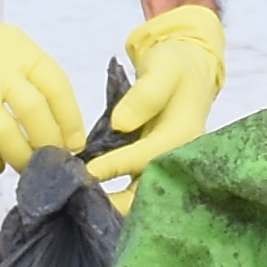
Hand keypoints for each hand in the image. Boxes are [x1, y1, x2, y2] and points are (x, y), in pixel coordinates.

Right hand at [0, 0, 77, 171]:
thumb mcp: (10, 44)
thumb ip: (32, 75)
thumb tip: (58, 120)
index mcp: (21, 52)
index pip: (57, 88)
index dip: (71, 120)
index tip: (75, 142)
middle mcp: (0, 72)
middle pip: (35, 114)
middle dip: (50, 143)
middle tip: (52, 160)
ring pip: (7, 135)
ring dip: (22, 158)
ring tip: (27, 167)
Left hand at [91, 2, 226, 190]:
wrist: (188, 67)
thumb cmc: (175, 65)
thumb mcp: (163, 69)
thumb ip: (146, 94)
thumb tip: (120, 123)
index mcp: (183, 136)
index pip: (147, 157)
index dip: (117, 166)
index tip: (87, 172)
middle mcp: (176, 158)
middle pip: (148, 192)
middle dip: (116, 202)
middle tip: (79, 201)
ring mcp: (164, 164)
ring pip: (139, 195)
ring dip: (112, 201)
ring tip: (78, 202)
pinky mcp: (150, 164)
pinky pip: (132, 185)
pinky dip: (111, 191)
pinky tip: (86, 193)